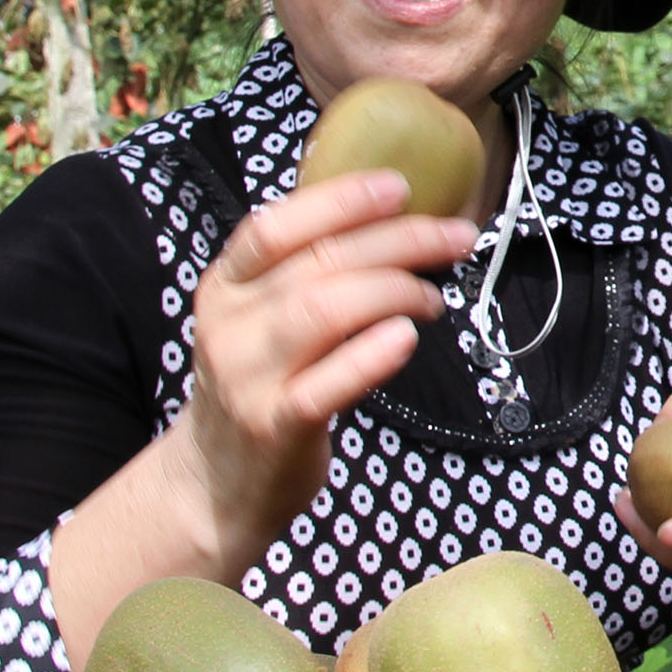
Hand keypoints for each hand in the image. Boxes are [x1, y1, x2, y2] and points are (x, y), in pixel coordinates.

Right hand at [174, 171, 476, 569]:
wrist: (216, 484)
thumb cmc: (259, 386)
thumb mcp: (259, 320)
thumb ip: (303, 274)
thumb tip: (392, 222)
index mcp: (225, 286)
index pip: (274, 226)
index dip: (339, 201)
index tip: (399, 188)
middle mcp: (229, 325)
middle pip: (317, 264)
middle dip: (398, 242)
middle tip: (454, 238)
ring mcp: (247, 378)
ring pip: (322, 312)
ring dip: (393, 291)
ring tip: (435, 297)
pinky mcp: (274, 427)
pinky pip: (325, 386)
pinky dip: (370, 356)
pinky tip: (406, 336)